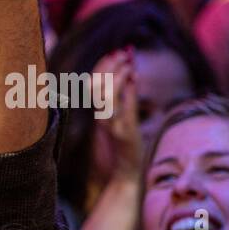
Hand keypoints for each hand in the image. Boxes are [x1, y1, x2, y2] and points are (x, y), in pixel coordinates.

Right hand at [91, 48, 142, 179]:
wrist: (124, 177)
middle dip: (110, 66)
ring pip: (106, 96)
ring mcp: (112, 126)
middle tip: (124, 52)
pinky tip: (135, 79)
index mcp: (99, 114)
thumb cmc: (123, 150)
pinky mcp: (125, 134)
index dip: (103, 66)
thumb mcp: (123, 121)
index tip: (116, 52)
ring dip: (117, 76)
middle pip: (97, 86)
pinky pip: (124, 110)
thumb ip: (126, 100)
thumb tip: (133, 75)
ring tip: (129, 62)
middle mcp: (102, 118)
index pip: (93, 84)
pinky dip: (128, 92)